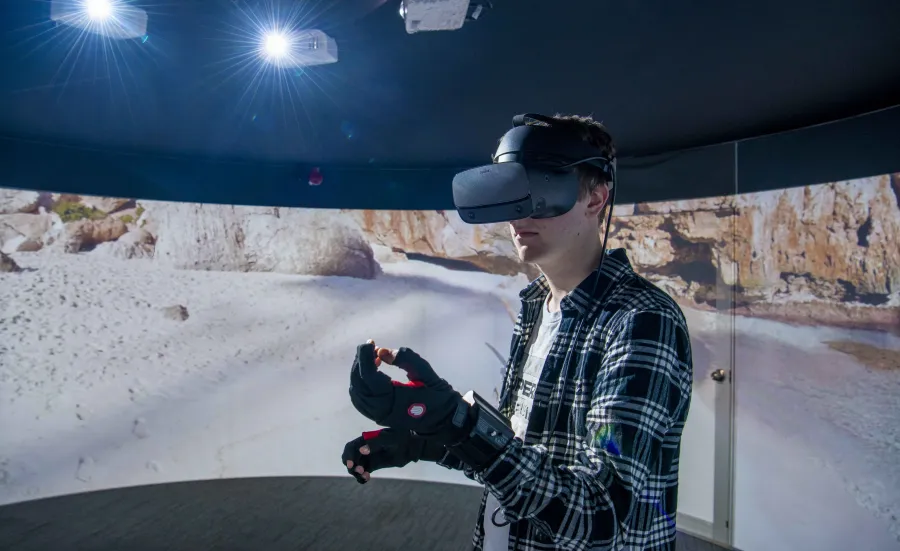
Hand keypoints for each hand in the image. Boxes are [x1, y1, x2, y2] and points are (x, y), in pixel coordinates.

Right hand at [341, 428, 447, 483]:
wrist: (411, 446)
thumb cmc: (401, 438)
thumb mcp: (390, 439)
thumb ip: (376, 444)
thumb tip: (361, 450)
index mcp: (365, 439)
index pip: (351, 447)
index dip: (348, 455)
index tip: (350, 464)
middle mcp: (364, 448)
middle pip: (349, 458)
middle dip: (350, 465)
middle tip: (359, 471)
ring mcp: (368, 458)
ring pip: (355, 467)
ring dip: (356, 472)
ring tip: (365, 475)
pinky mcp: (373, 466)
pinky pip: (363, 473)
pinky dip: (361, 477)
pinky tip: (366, 478)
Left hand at [349, 341, 471, 443]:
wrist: (445, 420)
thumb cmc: (439, 395)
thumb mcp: (426, 372)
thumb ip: (406, 359)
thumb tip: (381, 351)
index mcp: (395, 400)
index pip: (369, 377)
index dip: (365, 357)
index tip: (370, 341)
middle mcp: (383, 411)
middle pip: (359, 385)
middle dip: (360, 363)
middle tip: (370, 348)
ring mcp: (380, 416)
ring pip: (357, 394)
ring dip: (359, 373)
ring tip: (372, 358)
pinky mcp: (380, 417)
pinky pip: (361, 401)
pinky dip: (360, 384)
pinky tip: (371, 372)